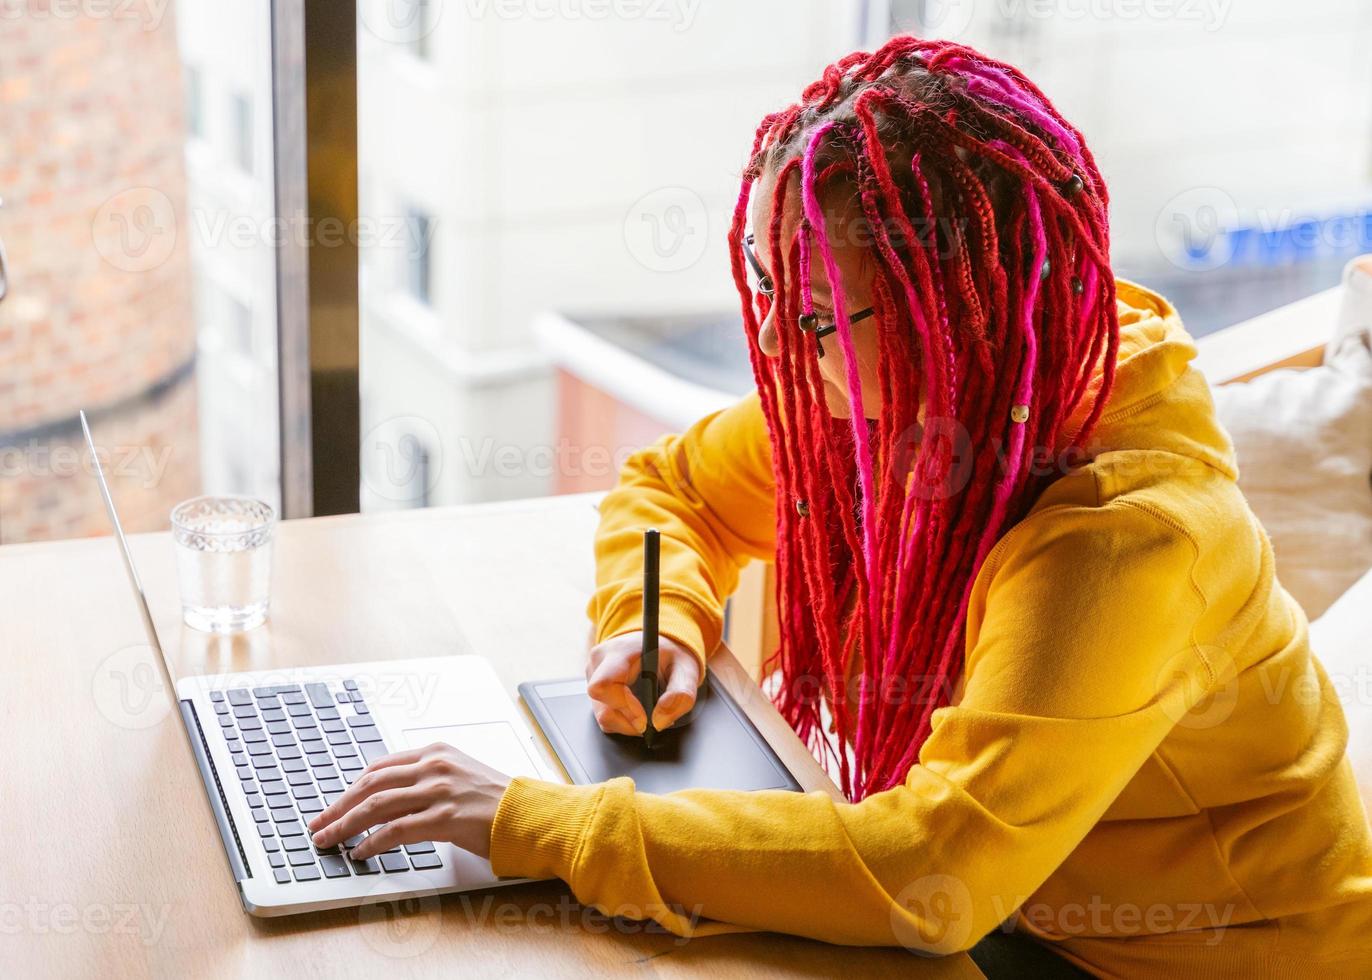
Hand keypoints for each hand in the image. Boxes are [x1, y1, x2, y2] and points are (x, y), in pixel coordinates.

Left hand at [307, 742, 509, 860]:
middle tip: (319, 824)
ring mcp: (440, 790)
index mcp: (437, 752)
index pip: (380, 767)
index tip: (334, 804)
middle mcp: (435, 766)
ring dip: (345, 825)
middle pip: (371, 783)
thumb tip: (391, 801)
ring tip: (328, 840)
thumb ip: (429, 780)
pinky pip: (396, 830)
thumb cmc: (499, 802)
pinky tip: (360, 852)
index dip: (351, 788)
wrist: (531, 814)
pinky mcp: (445, 817)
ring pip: (376, 805)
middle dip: (338, 806)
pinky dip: (372, 842)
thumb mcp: (461, 776)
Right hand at [586, 631, 700, 735]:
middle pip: (601, 708)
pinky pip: (605, 717)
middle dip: (629, 722)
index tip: (645, 718)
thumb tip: (659, 721)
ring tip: (649, 714)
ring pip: (603, 717)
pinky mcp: (596, 691)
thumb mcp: (687, 669)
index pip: (603, 685)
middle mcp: (599, 663)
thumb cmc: (671, 654)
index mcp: (619, 651)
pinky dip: (624, 722)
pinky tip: (639, 711)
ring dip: (628, 724)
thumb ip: (681, 694)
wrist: (660, 646)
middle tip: (652, 720)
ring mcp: (593, 677)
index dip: (623, 707)